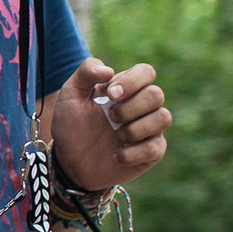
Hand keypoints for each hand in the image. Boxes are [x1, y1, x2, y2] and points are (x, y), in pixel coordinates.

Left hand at [48, 58, 169, 191]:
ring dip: (135, 128)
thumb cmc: (72, 125)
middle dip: (130, 107)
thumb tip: (109, 70)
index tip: (110, 95)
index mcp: (126, 88)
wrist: (69, 161)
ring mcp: (149, 128)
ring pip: (163, 118)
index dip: (132, 81)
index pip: (145, 72)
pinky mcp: (151, 151)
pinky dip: (132, 153)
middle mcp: (142, 105)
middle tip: (110, 117)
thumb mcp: (70, 95)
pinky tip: (116, 155)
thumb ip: (86, 72)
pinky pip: (155, 147)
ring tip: (116, 136)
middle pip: (156, 94)